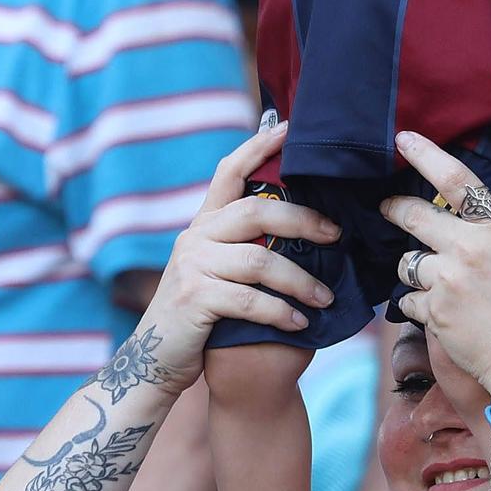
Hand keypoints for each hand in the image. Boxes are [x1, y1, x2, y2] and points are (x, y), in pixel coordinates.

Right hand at [139, 123, 339, 388]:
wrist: (155, 360)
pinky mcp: (194, 299)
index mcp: (203, 224)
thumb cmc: (200, 314)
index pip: (228, 172)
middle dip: (303, 220)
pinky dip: (281, 312)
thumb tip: (301, 226)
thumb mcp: (215, 269)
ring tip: (325, 298)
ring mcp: (192, 267)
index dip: (258, 147)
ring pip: (260, 261)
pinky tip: (301, 324)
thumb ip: (243, 245)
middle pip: (257, 211)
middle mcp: (195, 237)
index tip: (290, 130)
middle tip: (335, 234)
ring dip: (301, 281)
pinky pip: (250, 301)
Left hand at [380, 133, 490, 396]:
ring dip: (415, 268)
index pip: (455, 179)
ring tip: (432, 280)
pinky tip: (438, 313)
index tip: (405, 140)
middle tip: (390, 208)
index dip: (425, 154)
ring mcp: (448, 280)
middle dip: (396, 208)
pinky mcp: (434, 312)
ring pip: (408, 262)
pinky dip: (419, 304)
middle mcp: (469, 247)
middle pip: (413, 214)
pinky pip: (410, 300)